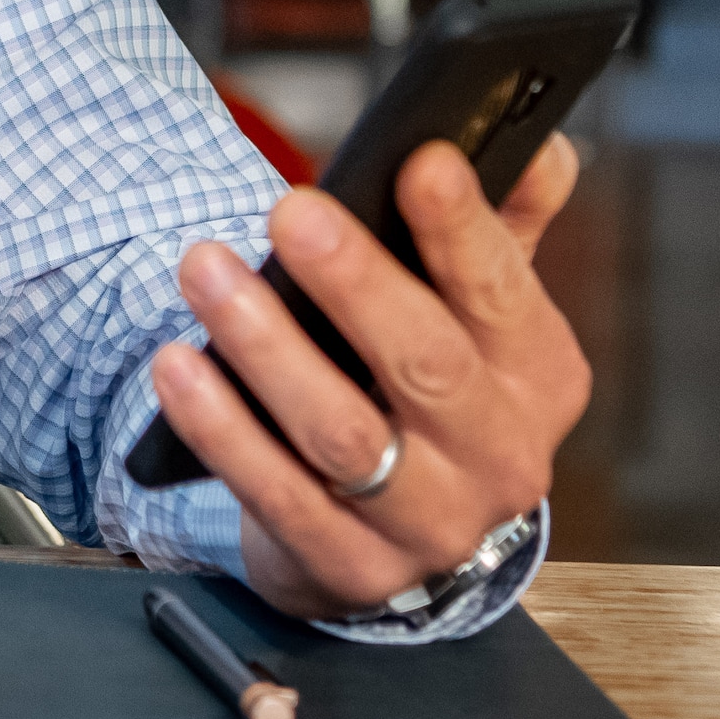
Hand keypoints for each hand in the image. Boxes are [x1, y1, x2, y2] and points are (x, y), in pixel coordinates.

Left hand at [148, 136, 589, 619]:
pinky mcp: (351, 570)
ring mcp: (428, 526)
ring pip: (341, 433)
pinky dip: (222, 429)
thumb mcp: (480, 313)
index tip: (420, 160)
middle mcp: (500, 459)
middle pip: (426, 364)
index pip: (503, 292)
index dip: (463, 228)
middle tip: (290, 211)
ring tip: (204, 269)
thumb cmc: (435, 390)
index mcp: (541, 377)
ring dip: (265, 345)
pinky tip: (178, 367)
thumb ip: (507, 222)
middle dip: (355, 282)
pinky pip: (277, 494)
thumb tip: (540, 148)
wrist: (402, 534)